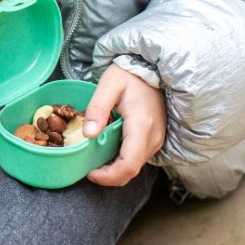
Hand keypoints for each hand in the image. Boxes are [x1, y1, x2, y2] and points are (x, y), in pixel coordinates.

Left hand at [83, 63, 165, 187]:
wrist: (150, 68)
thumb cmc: (129, 74)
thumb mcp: (108, 85)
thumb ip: (98, 109)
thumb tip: (88, 134)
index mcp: (141, 126)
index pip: (129, 164)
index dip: (109, 176)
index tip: (90, 173)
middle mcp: (153, 138)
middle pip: (131, 170)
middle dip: (108, 174)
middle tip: (87, 166)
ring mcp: (156, 139)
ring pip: (135, 165)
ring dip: (114, 167)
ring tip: (94, 156)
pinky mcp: (155, 139)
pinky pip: (137, 157)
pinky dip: (122, 159)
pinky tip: (107, 148)